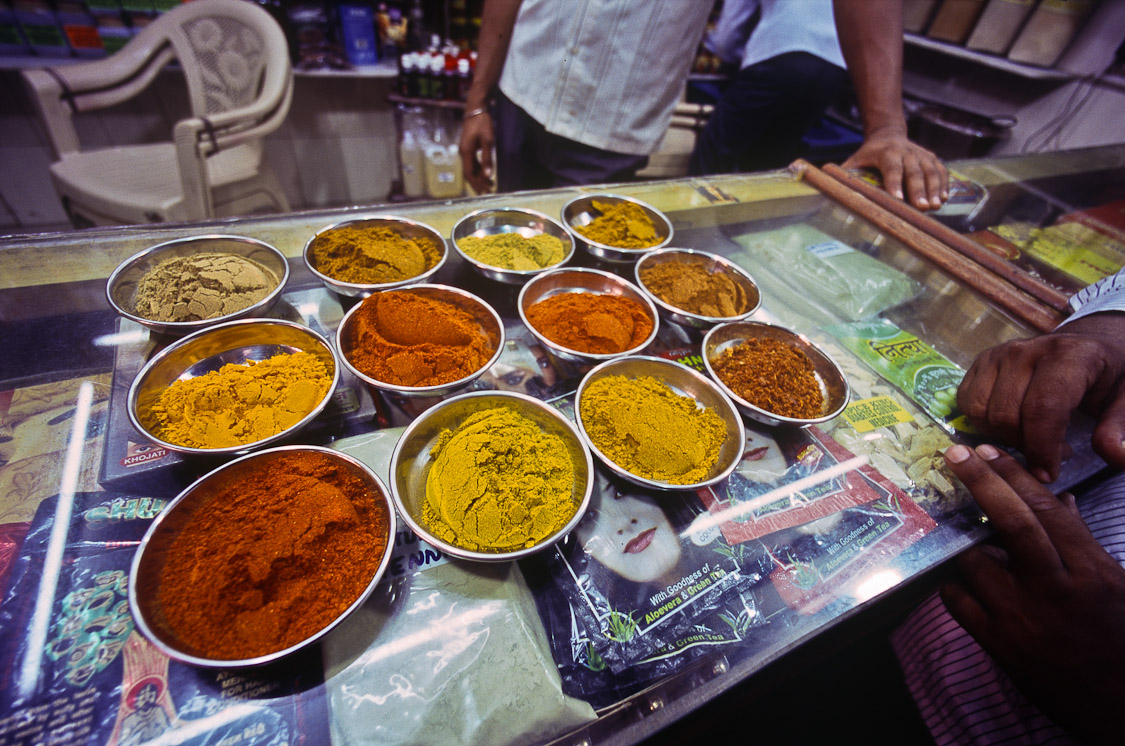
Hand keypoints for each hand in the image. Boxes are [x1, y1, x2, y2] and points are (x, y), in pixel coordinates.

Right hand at [459, 111, 495, 193]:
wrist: (476, 109)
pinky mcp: (468, 147)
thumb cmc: (483, 123)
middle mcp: (463, 153)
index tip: (486, 191)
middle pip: (469, 173)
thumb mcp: (488, 141)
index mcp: (466, 152)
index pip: (470, 174)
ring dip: (479, 177)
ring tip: (490, 184)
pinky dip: (478, 170)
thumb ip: (487, 159)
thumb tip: (488, 175)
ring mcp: (464, 150)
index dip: (477, 184)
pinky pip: (472, 162)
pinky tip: (485, 174)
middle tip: (488, 192)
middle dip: (478, 184)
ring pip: (470, 168)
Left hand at [841, 127, 947, 210]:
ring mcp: (921, 154)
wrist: (888, 134)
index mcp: (886, 152)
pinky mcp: (931, 158)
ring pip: (930, 171)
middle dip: (919, 190)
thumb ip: (845, 174)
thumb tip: (828, 190)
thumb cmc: (869, 154)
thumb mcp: (855, 159)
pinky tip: (944, 199)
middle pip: (914, 171)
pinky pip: (941, 170)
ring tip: (935, 206)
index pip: (892, 168)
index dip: (894, 183)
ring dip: (934, 189)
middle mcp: (907, 151)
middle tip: (922, 208)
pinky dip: (944, 184)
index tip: (898, 198)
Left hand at [940, 444, 1124, 745]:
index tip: (989, 451)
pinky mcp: (998, 646)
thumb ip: (1083, 543)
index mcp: (1091, 572)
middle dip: (983, 483)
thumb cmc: (1118, 637)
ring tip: (973, 547)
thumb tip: (1059, 500)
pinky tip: (963, 583)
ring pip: (976, 563)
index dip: (1015, 476)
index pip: (1048, 512)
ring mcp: (1023, 618)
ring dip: (969, 548)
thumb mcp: (1114, 584)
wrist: (1119, 708)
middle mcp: (1055, 590)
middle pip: (1013, 524)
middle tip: (956, 454)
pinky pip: (958, 602)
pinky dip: (955, 586)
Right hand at [957, 313, 1124, 482]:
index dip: (1042, 448)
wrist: (1090, 347)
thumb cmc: (1109, 377)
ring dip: (1001, 437)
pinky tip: (1011, 426)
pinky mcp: (982, 361)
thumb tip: (1114, 458)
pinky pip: (967, 403)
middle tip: (1050, 454)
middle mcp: (1026, 350)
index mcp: (1069, 356)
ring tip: (1031, 439)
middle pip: (1007, 415)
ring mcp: (999, 354)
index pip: (1042, 408)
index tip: (1049, 474)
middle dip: (1024, 446)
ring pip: (982, 412)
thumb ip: (1119, 428)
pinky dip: (983, 424)